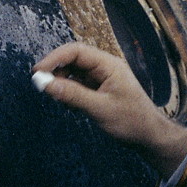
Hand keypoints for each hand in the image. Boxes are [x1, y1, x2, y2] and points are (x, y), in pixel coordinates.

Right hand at [32, 43, 186, 177]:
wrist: (148, 135)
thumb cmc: (131, 120)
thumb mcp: (99, 108)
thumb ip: (72, 95)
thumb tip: (46, 84)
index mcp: (109, 64)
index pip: (76, 51)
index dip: (55, 58)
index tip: (38, 71)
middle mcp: (104, 67)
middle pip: (72, 60)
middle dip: (56, 71)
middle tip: (42, 86)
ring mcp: (101, 78)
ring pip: (73, 73)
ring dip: (62, 84)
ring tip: (62, 101)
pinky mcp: (98, 89)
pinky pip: (78, 85)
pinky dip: (69, 92)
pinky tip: (72, 107)